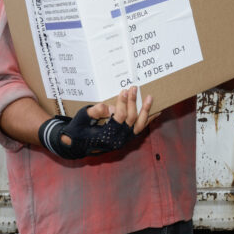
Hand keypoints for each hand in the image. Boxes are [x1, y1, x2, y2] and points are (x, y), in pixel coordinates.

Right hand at [38, 87, 152, 159]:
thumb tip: (108, 106)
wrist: (76, 145)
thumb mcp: (82, 119)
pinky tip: (156, 112)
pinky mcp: (126, 138)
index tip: (124, 90)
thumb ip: (94, 112)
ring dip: (145, 111)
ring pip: (139, 126)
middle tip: (134, 88)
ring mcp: (123, 140)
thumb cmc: (78, 129)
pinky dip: (148, 120)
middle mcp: (118, 140)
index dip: (123, 104)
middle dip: (133, 102)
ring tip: (150, 97)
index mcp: (106, 136)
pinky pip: (140, 129)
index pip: (119, 118)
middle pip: (131, 119)